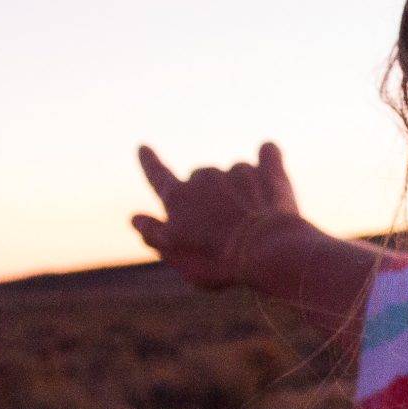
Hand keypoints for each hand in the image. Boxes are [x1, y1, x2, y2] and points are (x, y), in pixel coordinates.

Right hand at [133, 141, 307, 290]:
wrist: (265, 252)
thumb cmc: (217, 261)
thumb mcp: (178, 256)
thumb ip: (154, 235)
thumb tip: (135, 218)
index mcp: (178, 197)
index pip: (157, 175)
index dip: (150, 162)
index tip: (143, 147)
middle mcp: (204, 177)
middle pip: (201, 179)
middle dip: (211, 197)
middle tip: (224, 228)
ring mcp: (237, 171)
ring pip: (235, 174)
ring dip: (241, 191)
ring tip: (254, 222)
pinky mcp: (268, 171)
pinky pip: (268, 154)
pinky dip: (269, 160)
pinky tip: (273, 169)